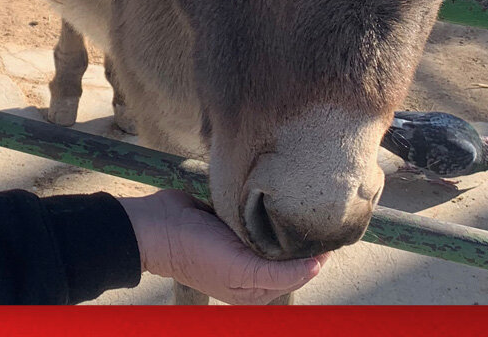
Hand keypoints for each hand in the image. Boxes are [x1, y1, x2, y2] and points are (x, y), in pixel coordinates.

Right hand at [118, 190, 329, 304]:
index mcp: (255, 290)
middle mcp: (251, 270)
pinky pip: (258, 217)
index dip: (315, 256)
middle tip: (319, 215)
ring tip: (303, 205)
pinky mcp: (232, 222)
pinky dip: (268, 210)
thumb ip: (279, 274)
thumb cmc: (196, 253)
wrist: (157, 225)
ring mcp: (241, 245)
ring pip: (275, 235)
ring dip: (286, 222)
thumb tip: (316, 267)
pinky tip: (277, 199)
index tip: (330, 235)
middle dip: (303, 239)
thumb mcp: (241, 271)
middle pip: (289, 254)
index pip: (299, 274)